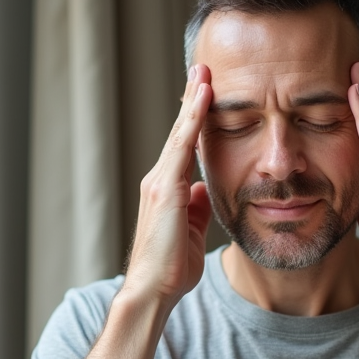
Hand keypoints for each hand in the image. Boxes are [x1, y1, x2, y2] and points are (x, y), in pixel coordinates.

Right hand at [120, 65, 213, 310]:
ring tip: (203, 72)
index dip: (194, 120)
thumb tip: (202, 189)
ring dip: (192, 101)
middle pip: (179, 132)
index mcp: (167, 190)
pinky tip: (203, 99)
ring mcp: (159, 182)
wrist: (153, 290)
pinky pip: (182, 147)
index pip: (183, 147)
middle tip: (201, 68)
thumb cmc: (171, 269)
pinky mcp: (165, 189)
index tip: (205, 93)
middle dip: (191, 100)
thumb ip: (196, 207)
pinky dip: (193, 121)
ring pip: (179, 134)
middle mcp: (159, 180)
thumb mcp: (191, 231)